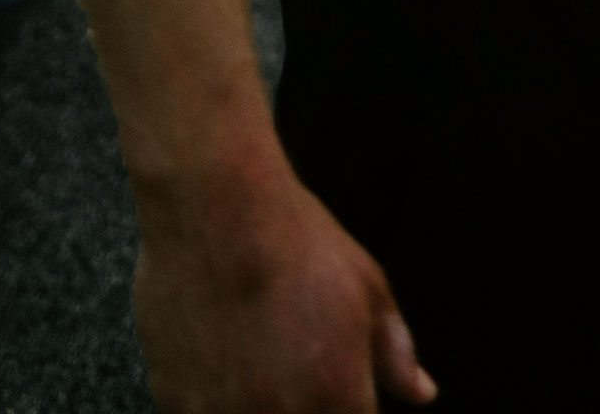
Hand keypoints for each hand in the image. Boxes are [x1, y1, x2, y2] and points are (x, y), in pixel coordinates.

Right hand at [134, 178, 437, 411]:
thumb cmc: (297, 240)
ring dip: (254, 404)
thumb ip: (395, 351)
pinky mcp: (177, 405)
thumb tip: (422, 393)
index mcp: (339, 397)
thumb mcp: (367, 287)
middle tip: (289, 360)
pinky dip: (210, 401)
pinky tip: (215, 357)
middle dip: (302, 406)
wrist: (216, 206)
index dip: (346, 408)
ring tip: (252, 355)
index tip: (331, 386)